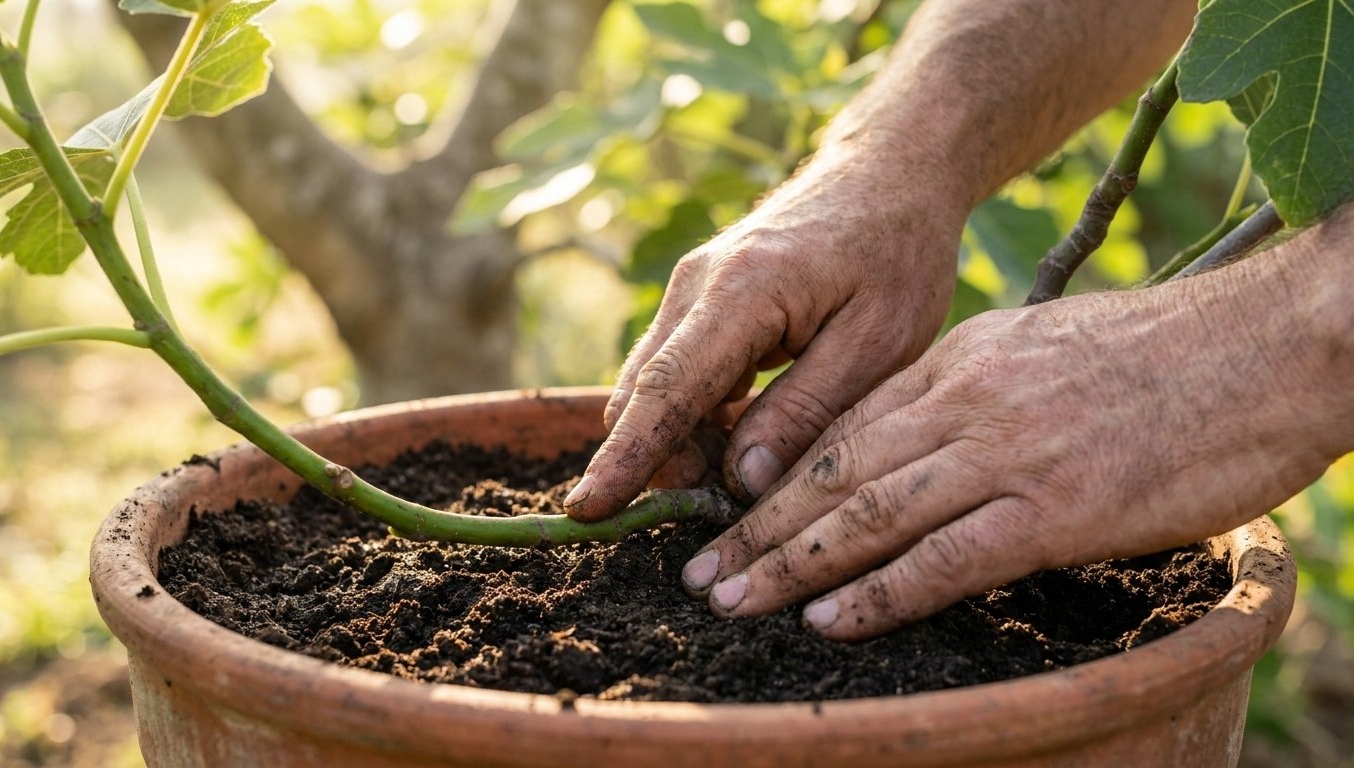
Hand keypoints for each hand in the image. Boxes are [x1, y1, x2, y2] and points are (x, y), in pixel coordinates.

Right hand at [563, 155, 965, 520]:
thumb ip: (806, 412)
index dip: (626, 457)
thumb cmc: (896, 255)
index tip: (586, 510)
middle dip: (658, 464)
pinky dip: (695, 418)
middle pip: (646, 394)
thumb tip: (741, 480)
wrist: (889, 173)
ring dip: (680, 444)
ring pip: (655, 388)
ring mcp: (692, 290)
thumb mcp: (878, 344)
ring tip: (739, 483)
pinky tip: (741, 443)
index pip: (668, 389)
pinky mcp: (701, 302)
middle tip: (714, 516)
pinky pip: (677, 373)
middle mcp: (697, 287)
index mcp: (742, 292)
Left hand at [680, 269, 1346, 639]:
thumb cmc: (1170, 357)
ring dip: (790, 564)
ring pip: (869, 513)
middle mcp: (968, 401)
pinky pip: (946, 557)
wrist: (1269, 344)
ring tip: (730, 599)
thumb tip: (934, 439)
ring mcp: (1008, 453)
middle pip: (834, 470)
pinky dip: (879, 592)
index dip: (777, 475)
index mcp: (963, 361)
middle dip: (757, 526)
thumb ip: (981, 390)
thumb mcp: (1048, 351)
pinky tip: (829, 619)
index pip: (845, 424)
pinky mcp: (1057, 507)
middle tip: (696, 570)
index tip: (727, 513)